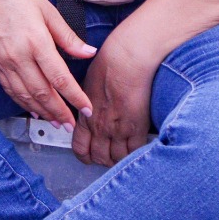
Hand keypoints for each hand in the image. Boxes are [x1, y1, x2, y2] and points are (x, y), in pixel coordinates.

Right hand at [0, 0, 95, 128]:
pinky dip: (22, 102)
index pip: (60, 77)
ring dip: (42, 112)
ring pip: (25, 95)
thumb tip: (88, 52)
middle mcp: (18, 55)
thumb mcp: (46, 8)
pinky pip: (9, 89)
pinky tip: (33, 109)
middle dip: (59, 112)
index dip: (75, 97)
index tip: (87, 109)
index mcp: (36, 40)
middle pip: (42, 92)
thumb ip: (67, 36)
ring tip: (56, 122)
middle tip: (72, 125)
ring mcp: (3, 60)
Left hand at [71, 20, 162, 165]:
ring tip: (124, 154)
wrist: (126, 59)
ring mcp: (118, 129)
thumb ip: (88, 103)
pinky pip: (135, 151)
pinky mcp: (137, 127)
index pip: (80, 147)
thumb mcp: (88, 84)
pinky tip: (138, 149)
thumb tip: (90, 109)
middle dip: (103, 160)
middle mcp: (99, 127)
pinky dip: (136, 154)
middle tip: (109, 156)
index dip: (84, 156)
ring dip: (119, 160)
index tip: (89, 156)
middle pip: (99, 157)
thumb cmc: (108, 64)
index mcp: (85, 116)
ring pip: (117, 159)